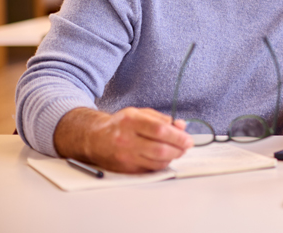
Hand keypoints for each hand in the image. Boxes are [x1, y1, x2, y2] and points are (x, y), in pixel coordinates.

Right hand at [53, 107, 193, 172]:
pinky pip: (150, 168)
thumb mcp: (139, 114)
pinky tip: (166, 157)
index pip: (159, 130)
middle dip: (179, 149)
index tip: (188, 139)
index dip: (178, 136)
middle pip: (160, 148)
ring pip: (157, 161)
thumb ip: (161, 119)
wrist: (94, 139)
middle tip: (187, 146)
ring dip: (173, 157)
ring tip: (178, 150)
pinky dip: (162, 163)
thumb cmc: (120, 125)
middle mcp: (126, 139)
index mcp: (130, 121)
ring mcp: (125, 156)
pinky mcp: (125, 168)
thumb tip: (181, 126)